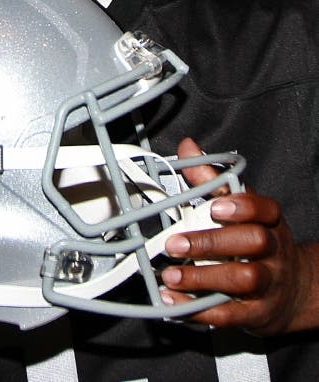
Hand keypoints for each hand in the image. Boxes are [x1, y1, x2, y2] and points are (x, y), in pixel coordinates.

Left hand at [160, 138, 311, 334]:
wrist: (292, 291)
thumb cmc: (257, 243)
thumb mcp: (239, 208)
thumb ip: (212, 180)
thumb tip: (189, 147)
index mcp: (267, 222)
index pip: (264, 209)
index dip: (242, 207)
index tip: (215, 206)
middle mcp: (272, 251)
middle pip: (252, 243)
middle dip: (212, 243)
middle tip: (175, 244)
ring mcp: (268, 284)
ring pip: (243, 280)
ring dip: (202, 278)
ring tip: (170, 275)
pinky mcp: (256, 313)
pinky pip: (229, 313)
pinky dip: (199, 309)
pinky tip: (174, 302)